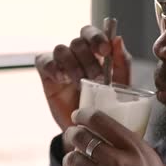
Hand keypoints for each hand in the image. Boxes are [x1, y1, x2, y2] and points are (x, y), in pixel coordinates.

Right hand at [34, 25, 131, 148]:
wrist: (91, 131)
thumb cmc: (108, 105)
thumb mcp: (121, 84)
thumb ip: (122, 62)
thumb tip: (118, 39)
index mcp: (95, 52)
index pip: (91, 33)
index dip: (96, 37)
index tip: (104, 51)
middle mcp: (77, 54)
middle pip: (78, 41)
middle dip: (88, 59)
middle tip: (97, 78)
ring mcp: (61, 63)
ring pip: (62, 49)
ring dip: (73, 65)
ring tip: (80, 83)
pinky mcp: (47, 75)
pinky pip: (43, 60)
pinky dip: (53, 67)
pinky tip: (62, 79)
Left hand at [60, 108, 165, 165]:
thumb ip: (142, 155)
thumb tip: (130, 147)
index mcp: (136, 149)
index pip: (103, 121)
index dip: (85, 115)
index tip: (78, 114)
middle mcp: (117, 160)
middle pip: (82, 137)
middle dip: (72, 134)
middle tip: (71, 135)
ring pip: (73, 159)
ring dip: (69, 159)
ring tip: (70, 161)